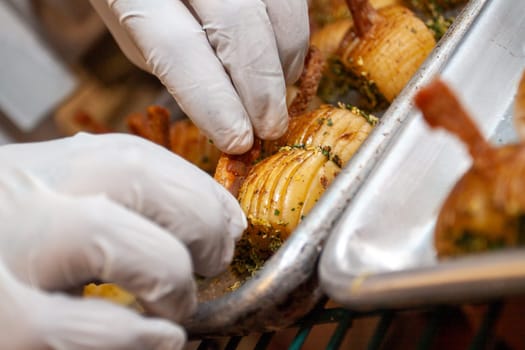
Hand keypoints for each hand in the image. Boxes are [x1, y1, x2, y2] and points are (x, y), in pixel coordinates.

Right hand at [0, 133, 245, 348]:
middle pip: (129, 178)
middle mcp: (13, 199)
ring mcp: (0, 257)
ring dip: (171, 279)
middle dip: (197, 219)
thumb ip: (108, 205)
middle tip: (214, 259)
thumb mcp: (48, 212)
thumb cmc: (9, 249)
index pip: (132, 156)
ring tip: (178, 309)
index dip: (199, 191)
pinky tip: (161, 340)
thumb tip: (209, 219)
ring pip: (109, 238)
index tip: (229, 223)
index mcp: (34, 172)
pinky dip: (138, 337)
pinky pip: (83, 329)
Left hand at [90, 0, 309, 153]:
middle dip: (262, 89)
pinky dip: (291, 40)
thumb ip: (182, 70)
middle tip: (270, 128)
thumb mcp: (141, 40)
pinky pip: (292, 4)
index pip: (180, 50)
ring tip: (272, 95)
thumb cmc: (142, 5)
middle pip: (240, 24)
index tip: (238, 142)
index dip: (214, 103)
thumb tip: (235, 114)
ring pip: (278, 13)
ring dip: (283, 66)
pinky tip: (276, 62)